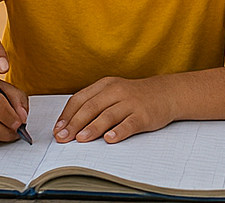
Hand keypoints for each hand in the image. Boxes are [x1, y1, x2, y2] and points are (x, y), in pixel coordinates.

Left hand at [56, 77, 172, 144]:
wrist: (167, 93)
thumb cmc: (135, 97)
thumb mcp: (113, 93)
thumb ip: (93, 105)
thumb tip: (68, 126)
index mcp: (106, 85)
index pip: (80, 98)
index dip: (66, 115)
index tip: (57, 129)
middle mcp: (117, 91)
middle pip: (91, 107)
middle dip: (74, 123)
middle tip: (63, 137)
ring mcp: (131, 103)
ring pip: (108, 115)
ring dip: (93, 127)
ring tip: (81, 139)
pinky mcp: (144, 115)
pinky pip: (129, 123)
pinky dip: (119, 131)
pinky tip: (110, 139)